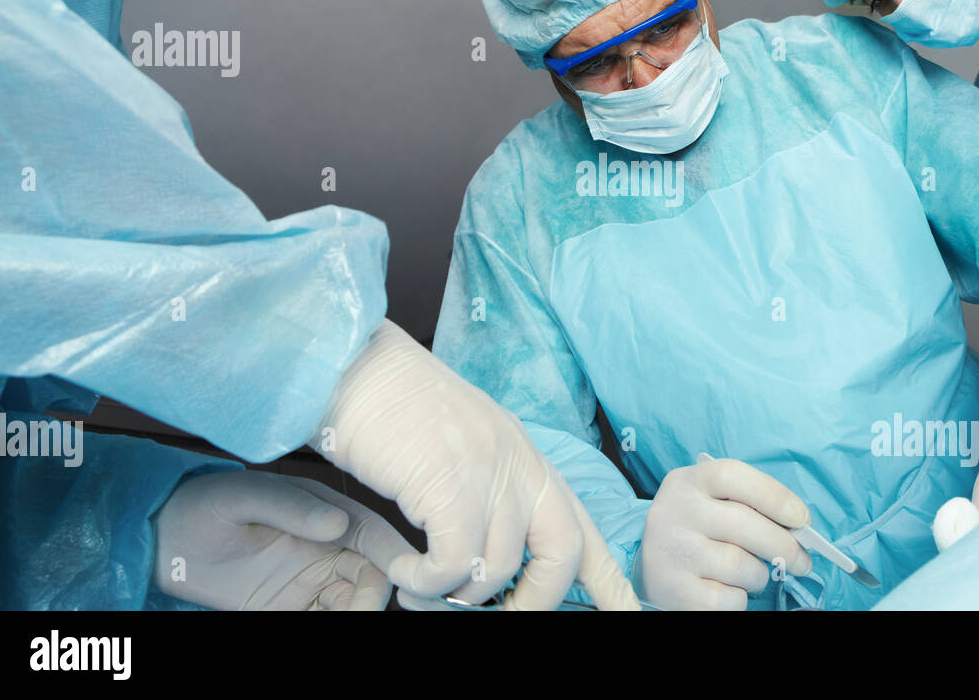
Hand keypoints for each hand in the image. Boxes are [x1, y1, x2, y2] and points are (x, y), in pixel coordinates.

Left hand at [153, 470, 411, 609]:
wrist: (164, 539)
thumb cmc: (204, 505)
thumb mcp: (247, 497)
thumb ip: (292, 508)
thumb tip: (338, 524)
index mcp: (327, 514)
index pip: (375, 537)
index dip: (396, 558)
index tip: (406, 581)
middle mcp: (328, 549)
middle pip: (371, 580)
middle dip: (371, 601)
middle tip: (356, 616)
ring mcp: (310, 583)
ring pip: (352, 606)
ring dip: (354, 614)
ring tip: (341, 619)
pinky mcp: (290, 609)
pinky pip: (324, 621)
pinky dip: (332, 625)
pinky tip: (325, 622)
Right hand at [311, 320, 638, 610]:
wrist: (350, 363)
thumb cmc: (390, 407)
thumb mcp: (458, 446)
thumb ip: (487, 488)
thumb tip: (489, 559)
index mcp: (525, 455)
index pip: (582, 525)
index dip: (608, 578)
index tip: (628, 612)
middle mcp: (518, 460)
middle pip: (563, 553)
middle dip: (535, 601)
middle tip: (495, 616)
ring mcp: (487, 469)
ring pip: (500, 569)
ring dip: (456, 597)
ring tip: (419, 588)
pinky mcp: (448, 481)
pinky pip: (454, 565)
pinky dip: (426, 582)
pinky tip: (403, 572)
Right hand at [637, 454, 811, 610]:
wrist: (650, 563)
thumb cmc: (697, 528)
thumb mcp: (710, 501)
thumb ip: (748, 505)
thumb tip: (799, 527)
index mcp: (687, 482)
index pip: (733, 476)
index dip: (774, 496)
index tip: (801, 519)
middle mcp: (673, 512)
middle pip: (743, 524)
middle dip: (785, 545)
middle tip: (803, 561)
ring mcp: (671, 552)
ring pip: (740, 565)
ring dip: (759, 575)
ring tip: (754, 574)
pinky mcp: (673, 590)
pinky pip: (728, 598)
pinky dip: (740, 598)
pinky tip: (730, 589)